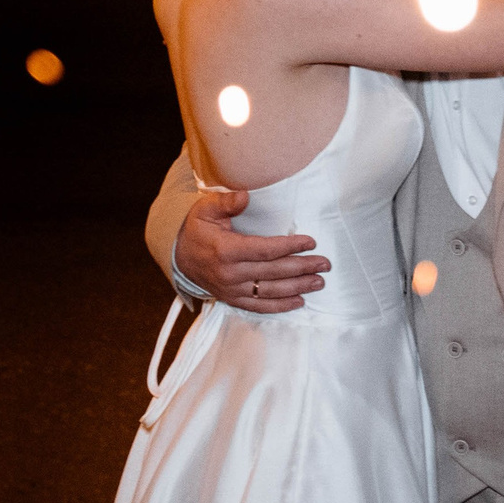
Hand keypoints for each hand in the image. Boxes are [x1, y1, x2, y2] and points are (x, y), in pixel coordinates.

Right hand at [175, 187, 328, 312]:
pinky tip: (299, 301)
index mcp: (226, 250)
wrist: (179, 256)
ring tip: (318, 281)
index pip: (265, 250)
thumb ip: (227, 202)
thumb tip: (246, 196)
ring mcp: (232, 289)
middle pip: (273, 272)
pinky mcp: (232, 299)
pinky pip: (259, 306)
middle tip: (324, 263)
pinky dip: (280, 306)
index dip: (289, 247)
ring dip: (297, 287)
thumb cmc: (197, 228)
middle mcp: (230, 274)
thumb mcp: (206, 209)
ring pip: (270, 292)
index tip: (310, 242)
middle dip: (302, 268)